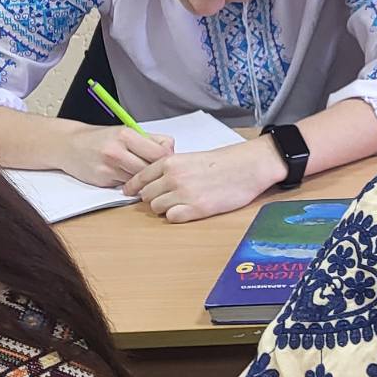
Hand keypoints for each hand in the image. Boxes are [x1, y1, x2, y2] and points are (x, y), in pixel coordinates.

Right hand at [57, 124, 174, 186]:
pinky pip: (126, 185)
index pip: (160, 153)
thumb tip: (172, 150)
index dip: (167, 158)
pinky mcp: (103, 180)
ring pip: (140, 180)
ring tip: (137, 171)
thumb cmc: (100, 138)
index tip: (165, 159)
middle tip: (155, 170)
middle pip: (151, 169)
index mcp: (126, 135)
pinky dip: (129, 183)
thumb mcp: (125, 131)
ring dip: (143, 179)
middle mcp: (117, 151)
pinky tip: (124, 175)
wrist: (70, 145)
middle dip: (156, 172)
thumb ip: (150, 140)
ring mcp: (109, 167)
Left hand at [123, 138, 287, 222]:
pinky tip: (188, 210)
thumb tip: (155, 182)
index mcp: (170, 162)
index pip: (140, 177)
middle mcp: (173, 177)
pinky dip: (176, 216)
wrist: (247, 167)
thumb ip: (172, 168)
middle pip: (146, 195)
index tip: (129, 192)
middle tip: (165, 198)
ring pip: (157, 208)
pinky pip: (172, 218)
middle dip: (152, 198)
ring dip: (165, 208)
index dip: (133, 186)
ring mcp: (184, 194)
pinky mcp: (196, 209)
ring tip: (180, 203)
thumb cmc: (223, 162)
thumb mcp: (191, 158)